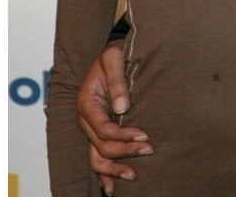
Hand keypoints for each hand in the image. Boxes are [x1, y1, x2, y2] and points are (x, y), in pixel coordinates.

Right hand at [75, 41, 153, 194]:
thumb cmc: (113, 53)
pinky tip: (111, 187)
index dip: (123, 135)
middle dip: (125, 151)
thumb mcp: (113, 58)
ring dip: (113, 168)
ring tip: (133, 176)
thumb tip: (122, 107)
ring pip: (96, 156)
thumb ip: (117, 80)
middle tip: (149, 150)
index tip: (144, 136)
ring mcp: (91, 126)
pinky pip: (96, 156)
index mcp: (87, 101)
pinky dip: (103, 172)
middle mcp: (86, 118)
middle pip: (101, 145)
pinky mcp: (98, 131)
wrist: (110, 52)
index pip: (103, 128)